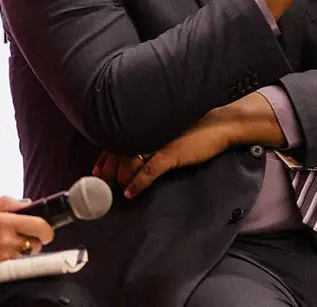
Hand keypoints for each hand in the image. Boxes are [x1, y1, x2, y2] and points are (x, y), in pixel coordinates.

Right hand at [0, 197, 53, 268]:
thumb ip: (8, 203)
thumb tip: (27, 203)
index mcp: (6, 223)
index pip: (39, 226)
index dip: (47, 227)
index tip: (45, 225)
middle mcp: (7, 241)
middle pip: (38, 243)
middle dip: (37, 238)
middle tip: (29, 233)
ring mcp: (3, 256)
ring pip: (27, 253)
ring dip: (24, 247)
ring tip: (10, 240)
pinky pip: (14, 261)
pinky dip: (13, 255)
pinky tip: (0, 249)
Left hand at [108, 111, 233, 198]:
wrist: (220, 124)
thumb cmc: (196, 127)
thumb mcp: (168, 129)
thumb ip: (152, 136)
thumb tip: (136, 151)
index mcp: (146, 124)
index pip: (117, 140)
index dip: (103, 157)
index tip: (96, 171)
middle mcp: (147, 130)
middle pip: (118, 151)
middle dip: (106, 171)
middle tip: (101, 185)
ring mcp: (158, 142)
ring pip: (129, 162)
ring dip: (119, 179)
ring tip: (115, 191)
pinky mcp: (170, 153)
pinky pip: (148, 171)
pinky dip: (137, 184)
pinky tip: (131, 193)